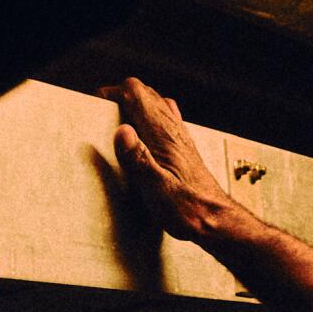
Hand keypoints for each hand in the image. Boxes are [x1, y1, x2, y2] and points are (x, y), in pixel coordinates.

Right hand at [106, 76, 236, 245]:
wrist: (214, 219)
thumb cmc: (187, 208)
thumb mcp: (156, 188)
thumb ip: (138, 159)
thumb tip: (121, 131)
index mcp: (164, 134)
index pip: (138, 95)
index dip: (115, 92)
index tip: (98, 101)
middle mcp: (173, 129)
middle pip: (147, 94)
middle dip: (123, 94)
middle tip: (103, 108)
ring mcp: (180, 136)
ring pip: (157, 104)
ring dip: (137, 103)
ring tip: (119, 117)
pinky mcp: (182, 147)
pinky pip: (165, 118)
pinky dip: (149, 116)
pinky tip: (144, 133)